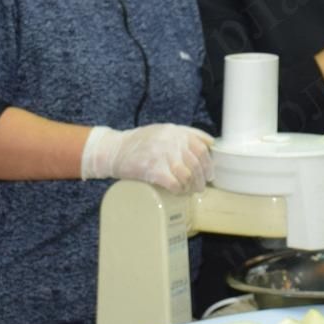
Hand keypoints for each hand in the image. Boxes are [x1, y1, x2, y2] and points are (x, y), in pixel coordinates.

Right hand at [80, 124, 213, 191]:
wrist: (113, 150)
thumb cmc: (140, 142)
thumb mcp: (163, 131)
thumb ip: (185, 134)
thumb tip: (209, 143)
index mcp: (176, 131)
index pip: (202, 147)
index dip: (208, 163)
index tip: (209, 174)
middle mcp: (171, 141)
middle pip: (197, 163)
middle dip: (201, 179)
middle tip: (200, 187)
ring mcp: (162, 155)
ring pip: (188, 175)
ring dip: (191, 187)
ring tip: (189, 191)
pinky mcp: (152, 169)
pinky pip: (174, 183)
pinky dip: (179, 191)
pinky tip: (178, 192)